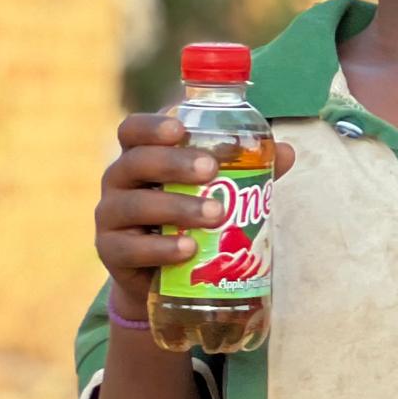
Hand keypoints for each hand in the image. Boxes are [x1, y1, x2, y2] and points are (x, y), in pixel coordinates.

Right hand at [95, 113, 296, 308]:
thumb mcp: (216, 190)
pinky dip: (161, 248)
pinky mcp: (112, 252)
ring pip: (133, 205)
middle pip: (135, 163)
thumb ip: (249, 170)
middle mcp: (120, 181)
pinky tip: (189, 248)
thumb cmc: (190, 216)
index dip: (151, 126)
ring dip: (176, 207)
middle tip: (211, 169)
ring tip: (215, 215)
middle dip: (174, 164)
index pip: (133, 131)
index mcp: (142, 157)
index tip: (181, 128)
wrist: (164, 272)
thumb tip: (286, 152)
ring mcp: (111, 217)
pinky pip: (129, 248)